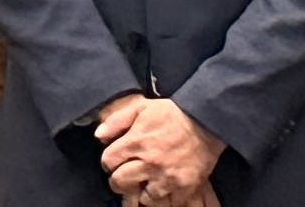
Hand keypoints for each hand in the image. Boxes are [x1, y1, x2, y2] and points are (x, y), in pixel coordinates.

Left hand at [97, 93, 219, 205]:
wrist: (205, 121)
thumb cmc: (172, 114)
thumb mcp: (141, 107)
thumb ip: (116, 120)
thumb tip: (98, 135)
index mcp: (136, 142)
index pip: (108, 161)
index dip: (108, 161)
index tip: (114, 161)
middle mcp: (150, 162)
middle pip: (120, 182)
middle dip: (118, 180)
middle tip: (124, 177)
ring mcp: (167, 177)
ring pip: (143, 197)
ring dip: (142, 190)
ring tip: (145, 182)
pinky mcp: (184, 187)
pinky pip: (168, 202)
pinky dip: (164, 197)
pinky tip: (163, 187)